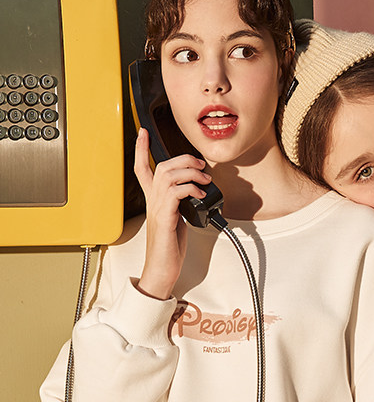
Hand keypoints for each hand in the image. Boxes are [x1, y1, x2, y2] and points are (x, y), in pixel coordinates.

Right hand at [134, 128, 211, 299]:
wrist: (162, 269)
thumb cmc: (169, 248)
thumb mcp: (177, 219)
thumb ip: (181, 203)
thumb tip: (197, 192)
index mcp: (154, 200)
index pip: (142, 168)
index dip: (141, 148)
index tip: (142, 132)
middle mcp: (153, 201)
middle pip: (162, 166)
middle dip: (183, 159)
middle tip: (201, 165)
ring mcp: (158, 208)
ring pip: (168, 175)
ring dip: (191, 173)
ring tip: (204, 180)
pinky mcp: (166, 218)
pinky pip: (176, 193)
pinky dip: (191, 189)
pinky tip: (200, 195)